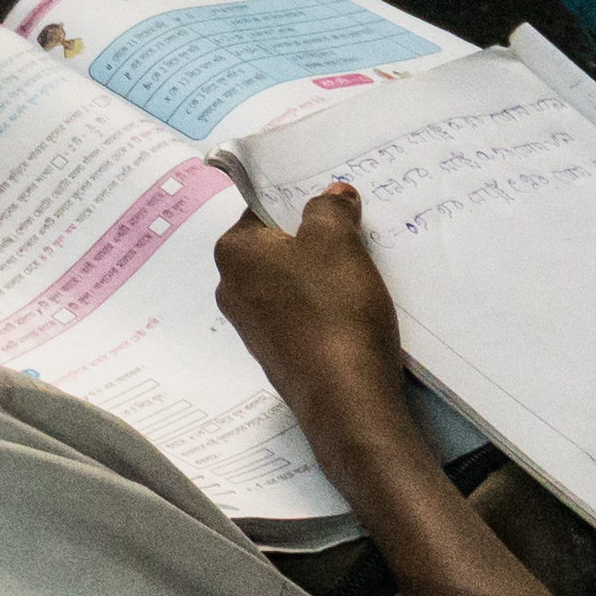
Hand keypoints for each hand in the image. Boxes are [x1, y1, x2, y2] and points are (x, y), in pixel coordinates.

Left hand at [215, 183, 424, 429]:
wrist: (346, 400)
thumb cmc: (333, 310)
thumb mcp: (337, 243)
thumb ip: (330, 209)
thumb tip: (331, 195)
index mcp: (234, 253)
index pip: (264, 210)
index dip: (302, 201)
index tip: (336, 204)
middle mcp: (232, 288)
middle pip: (280, 247)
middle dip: (316, 239)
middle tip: (356, 234)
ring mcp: (254, 327)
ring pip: (293, 282)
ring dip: (325, 274)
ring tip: (363, 271)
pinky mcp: (280, 355)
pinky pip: (303, 315)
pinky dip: (326, 307)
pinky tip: (355, 309)